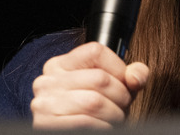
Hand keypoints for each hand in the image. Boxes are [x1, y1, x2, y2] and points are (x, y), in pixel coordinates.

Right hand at [31, 41, 149, 128]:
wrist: (71, 134)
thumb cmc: (92, 111)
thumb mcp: (110, 86)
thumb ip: (129, 74)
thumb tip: (135, 78)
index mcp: (60, 64)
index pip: (96, 51)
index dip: (118, 68)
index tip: (124, 84)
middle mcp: (47, 80)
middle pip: (99, 78)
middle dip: (121, 96)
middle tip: (122, 107)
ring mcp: (44, 102)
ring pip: (94, 102)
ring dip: (114, 114)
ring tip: (115, 118)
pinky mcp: (45, 124)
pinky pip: (85, 122)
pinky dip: (102, 127)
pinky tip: (103, 127)